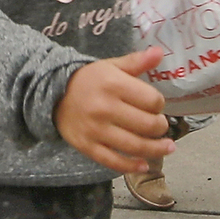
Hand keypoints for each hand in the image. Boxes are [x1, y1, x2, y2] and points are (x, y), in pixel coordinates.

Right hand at [55, 49, 170, 174]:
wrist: (52, 94)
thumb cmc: (88, 80)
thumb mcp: (111, 66)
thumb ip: (137, 62)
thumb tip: (160, 52)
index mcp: (113, 85)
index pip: (152, 101)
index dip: (160, 105)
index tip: (156, 105)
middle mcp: (105, 108)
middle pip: (148, 125)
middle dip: (160, 127)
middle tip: (160, 126)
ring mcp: (95, 130)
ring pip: (135, 146)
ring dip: (156, 149)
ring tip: (167, 147)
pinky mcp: (87, 146)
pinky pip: (113, 161)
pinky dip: (131, 166)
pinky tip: (144, 165)